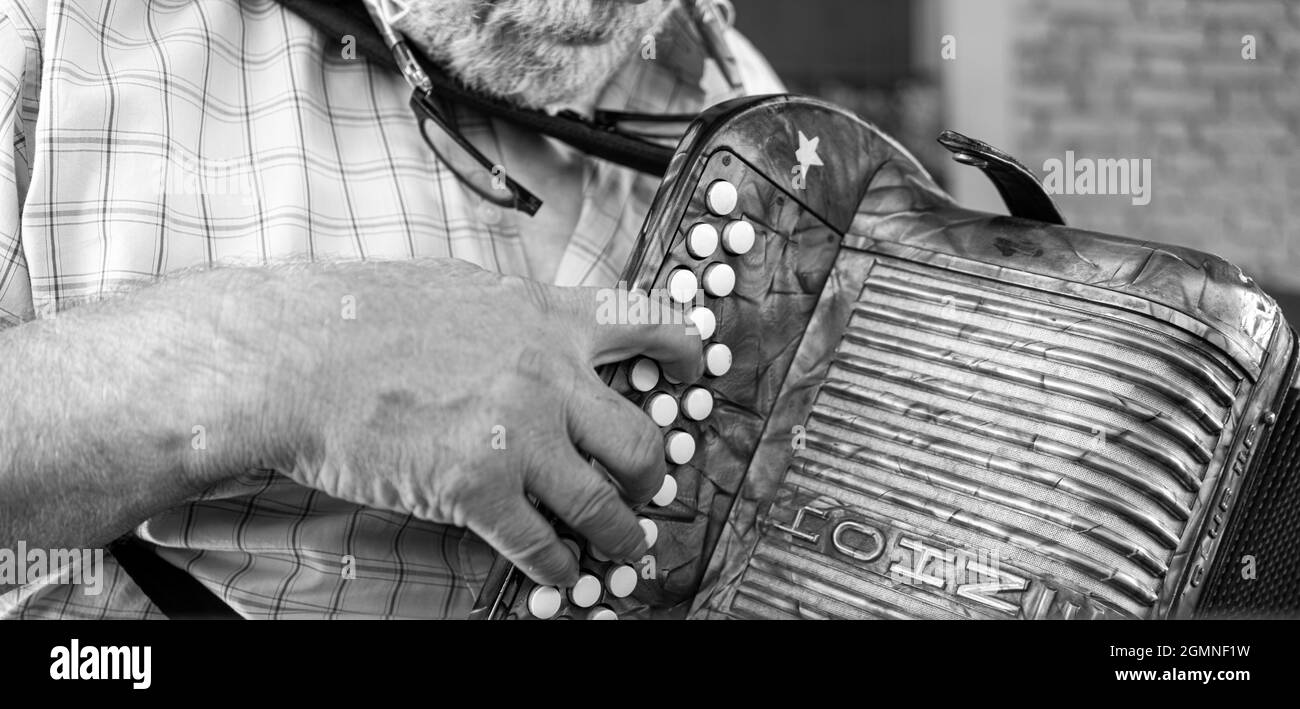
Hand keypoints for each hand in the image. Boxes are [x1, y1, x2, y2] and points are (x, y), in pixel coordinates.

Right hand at [276, 259, 701, 586]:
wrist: (298, 354)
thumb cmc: (365, 315)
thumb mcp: (463, 288)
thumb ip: (519, 313)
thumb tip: (545, 328)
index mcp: (547, 318)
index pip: (650, 323)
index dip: (686, 350)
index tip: (695, 368)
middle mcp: (548, 376)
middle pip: (642, 438)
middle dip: (652, 473)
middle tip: (647, 487)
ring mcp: (518, 436)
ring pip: (605, 503)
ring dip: (622, 535)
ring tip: (625, 548)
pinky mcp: (478, 490)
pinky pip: (542, 546)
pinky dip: (560, 568)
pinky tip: (561, 575)